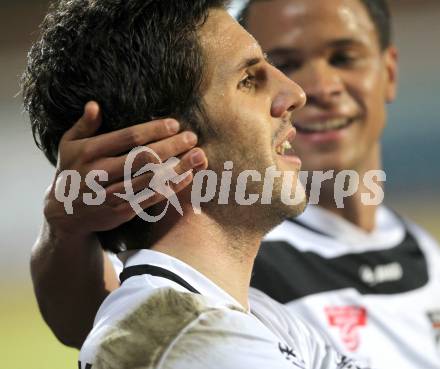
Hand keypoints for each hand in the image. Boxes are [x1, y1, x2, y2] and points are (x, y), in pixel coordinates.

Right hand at [43, 101, 207, 237]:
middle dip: (172, 146)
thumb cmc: (72, 171)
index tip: (175, 124)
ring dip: (178, 167)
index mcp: (89, 152)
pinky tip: (187, 176)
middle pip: (144, 157)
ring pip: (151, 179)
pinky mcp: (121, 211)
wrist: (65, 213)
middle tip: (192, 137)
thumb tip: (95, 104)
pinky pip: (151, 198)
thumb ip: (84, 125)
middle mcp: (100, 174)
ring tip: (198, 156)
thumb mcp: (69, 145)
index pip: (128, 137)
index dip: (154, 130)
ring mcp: (111, 194)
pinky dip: (171, 187)